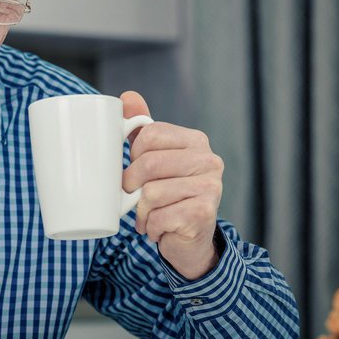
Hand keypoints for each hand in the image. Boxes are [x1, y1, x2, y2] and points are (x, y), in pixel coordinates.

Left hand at [121, 91, 223, 279]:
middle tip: (133, 197)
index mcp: (195, 141)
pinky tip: (160, 228)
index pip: (149, 134)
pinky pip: (159, 217)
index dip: (132, 154)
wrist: (189, 240)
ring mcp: (210, 187)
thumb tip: (127, 97)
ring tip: (149, 215)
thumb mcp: (154, 158)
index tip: (135, 169)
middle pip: (148, 163)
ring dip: (141, 211)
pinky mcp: (204, 213)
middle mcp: (208, 161)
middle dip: (131, 184)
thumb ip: (142, 128)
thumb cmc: (168, 195)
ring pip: (151, 193)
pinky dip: (151, 227)